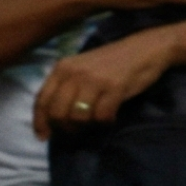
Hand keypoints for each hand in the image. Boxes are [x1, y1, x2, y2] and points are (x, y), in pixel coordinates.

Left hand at [33, 29, 179, 138]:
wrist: (145, 48)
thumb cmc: (113, 61)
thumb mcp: (82, 69)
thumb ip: (66, 86)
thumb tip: (55, 117)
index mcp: (62, 68)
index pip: (42, 100)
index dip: (40, 122)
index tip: (44, 137)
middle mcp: (74, 73)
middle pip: (57, 113)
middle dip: (65, 127)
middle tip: (77, 130)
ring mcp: (94, 80)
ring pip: (78, 117)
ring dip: (86, 125)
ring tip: (95, 121)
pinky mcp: (115, 88)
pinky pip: (102, 116)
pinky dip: (105, 122)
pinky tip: (111, 116)